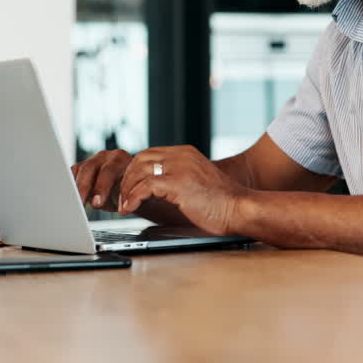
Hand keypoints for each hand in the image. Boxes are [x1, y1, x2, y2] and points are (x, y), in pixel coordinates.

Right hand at [71, 149, 133, 211]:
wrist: (129, 188)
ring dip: (75, 187)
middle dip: (83, 188)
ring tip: (74, 203)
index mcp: (120, 159)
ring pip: (78, 171)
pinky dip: (71, 185)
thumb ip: (122, 199)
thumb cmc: (131, 191)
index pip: (108, 171)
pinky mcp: (82, 167)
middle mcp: (105, 156)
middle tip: (80, 204)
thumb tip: (115, 207)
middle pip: (89, 168)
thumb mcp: (130, 195)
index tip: (97, 203)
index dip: (101, 187)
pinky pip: (72, 174)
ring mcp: (92, 160)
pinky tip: (71, 197)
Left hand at [118, 146, 245, 235]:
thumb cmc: (221, 203)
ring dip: (127, 190)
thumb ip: (177, 178)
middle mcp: (182, 155)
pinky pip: (144, 187)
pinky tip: (130, 209)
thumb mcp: (196, 182)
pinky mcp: (178, 183)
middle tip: (123, 197)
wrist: (239, 208)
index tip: (129, 188)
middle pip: (140, 159)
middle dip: (127, 179)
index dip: (135, 171)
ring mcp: (180, 167)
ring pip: (139, 171)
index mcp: (186, 153)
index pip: (149, 154)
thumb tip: (153, 189)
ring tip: (125, 206)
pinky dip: (133, 198)